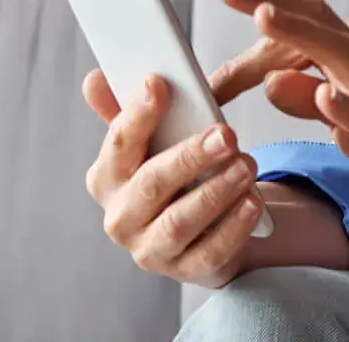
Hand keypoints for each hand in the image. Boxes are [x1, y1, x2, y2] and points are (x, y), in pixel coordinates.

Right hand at [81, 71, 261, 288]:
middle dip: (190, 157)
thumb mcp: (154, 139)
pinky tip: (253, 202)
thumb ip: (129, 109)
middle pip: (151, 185)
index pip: (118, 145)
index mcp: (108, 177)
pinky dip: (233, 228)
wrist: (200, 228)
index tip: (159, 84)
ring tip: (247, 164)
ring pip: (179, 223)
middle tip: (226, 134)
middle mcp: (121, 217)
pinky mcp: (186, 270)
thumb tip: (95, 79)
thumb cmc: (173, 172)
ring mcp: (150, 250)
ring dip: (215, 192)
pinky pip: (209, 252)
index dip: (137, 114)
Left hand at [217, 0, 348, 214]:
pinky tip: (322, 95)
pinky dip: (342, 103)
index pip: (304, 18)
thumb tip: (269, 81)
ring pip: (336, 53)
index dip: (264, 1)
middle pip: (314, 20)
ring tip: (263, 17)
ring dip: (300, 33)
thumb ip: (305, 97)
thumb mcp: (342, 115)